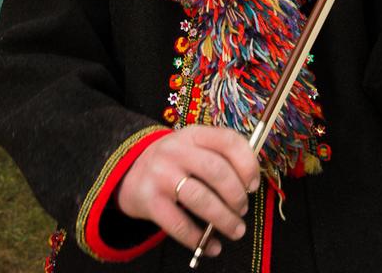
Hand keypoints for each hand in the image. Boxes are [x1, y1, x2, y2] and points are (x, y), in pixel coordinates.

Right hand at [116, 125, 259, 256]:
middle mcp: (176, 151)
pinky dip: (199, 239)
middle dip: (236, 195)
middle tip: (242, 209)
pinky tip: (211, 246)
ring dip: (224, 219)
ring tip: (236, 230)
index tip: (253, 185)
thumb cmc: (174, 161)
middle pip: (216, 171)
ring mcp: (161, 175)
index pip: (228, 141)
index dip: (247, 164)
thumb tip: (250, 183)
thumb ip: (219, 155)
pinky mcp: (149, 201)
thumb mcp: (193, 146)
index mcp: (194, 134)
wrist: (127, 170)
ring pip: (200, 198)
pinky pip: (178, 224)